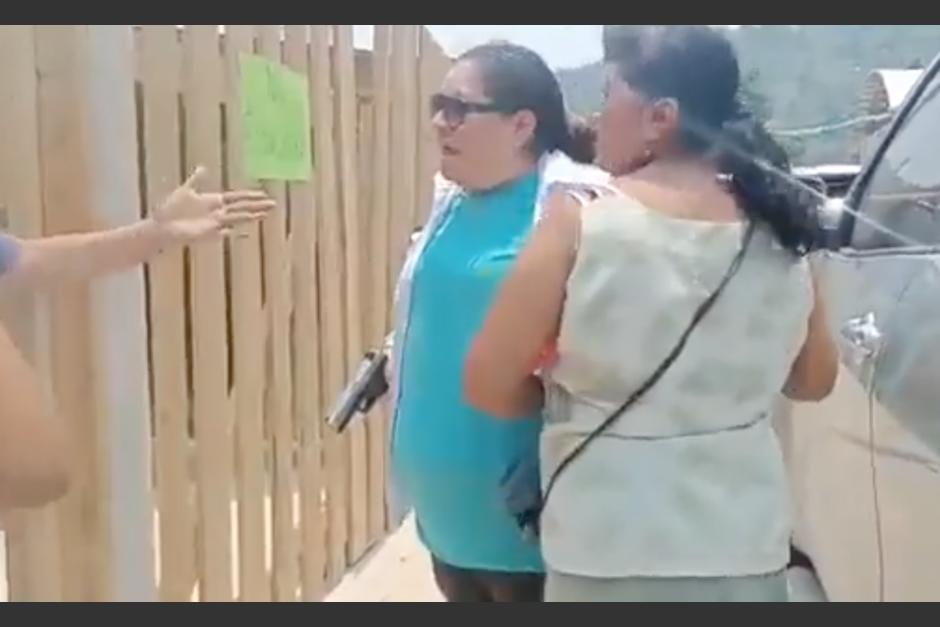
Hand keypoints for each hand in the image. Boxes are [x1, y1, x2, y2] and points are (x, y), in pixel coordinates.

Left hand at [151, 166, 275, 241]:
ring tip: (265, 214)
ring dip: (251, 216)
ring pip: (237, 218)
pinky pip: (223, 231)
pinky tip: (244, 232)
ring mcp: (214, 223)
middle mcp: (217, 213)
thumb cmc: (172, 210)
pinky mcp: (207, 232)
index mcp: (214, 201)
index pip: (237, 198)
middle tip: (273, 204)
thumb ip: (196, 180)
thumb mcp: (185, 190)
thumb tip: (203, 167)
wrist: (162, 225)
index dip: (250, 196)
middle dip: (257, 206)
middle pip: (241, 208)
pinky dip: (232, 230)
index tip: (263, 194)